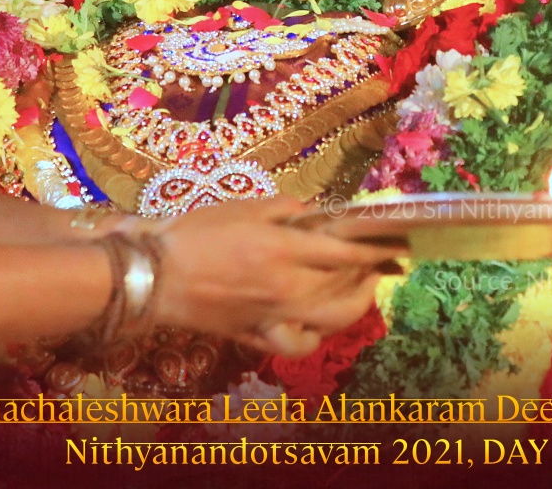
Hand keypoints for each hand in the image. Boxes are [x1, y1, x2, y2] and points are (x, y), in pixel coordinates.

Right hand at [151, 197, 400, 355]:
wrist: (154, 275)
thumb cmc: (195, 233)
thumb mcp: (244, 207)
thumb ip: (287, 210)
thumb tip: (319, 214)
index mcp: (284, 250)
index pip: (347, 252)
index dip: (377, 248)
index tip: (397, 242)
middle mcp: (286, 288)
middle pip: (347, 292)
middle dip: (371, 279)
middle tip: (378, 265)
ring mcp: (272, 318)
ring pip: (330, 323)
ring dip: (352, 308)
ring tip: (357, 291)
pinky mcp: (256, 336)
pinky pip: (298, 344)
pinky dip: (314, 336)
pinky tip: (317, 321)